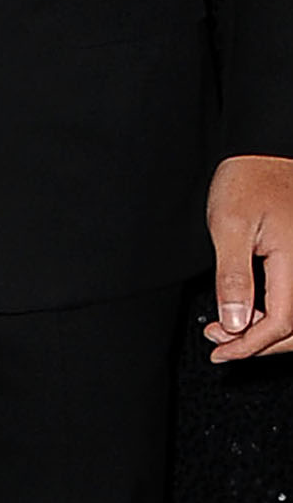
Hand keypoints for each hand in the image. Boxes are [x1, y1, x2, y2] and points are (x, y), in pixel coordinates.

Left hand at [206, 153, 292, 359]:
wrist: (262, 154)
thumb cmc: (246, 182)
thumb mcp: (229, 226)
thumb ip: (233, 276)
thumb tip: (234, 323)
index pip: (281, 322)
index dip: (250, 344)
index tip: (220, 349)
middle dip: (256, 343)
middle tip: (218, 342)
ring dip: (263, 332)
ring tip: (225, 330)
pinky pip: (292, 301)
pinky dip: (271, 314)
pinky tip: (244, 312)